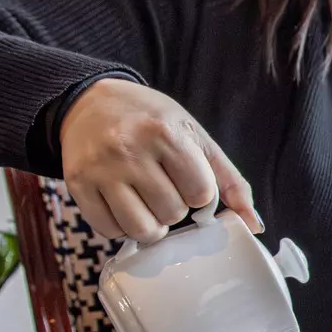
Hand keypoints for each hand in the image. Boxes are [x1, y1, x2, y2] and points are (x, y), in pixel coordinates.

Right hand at [58, 78, 259, 241]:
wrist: (90, 101)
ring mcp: (100, 169)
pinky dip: (122, 227)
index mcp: (165, 133)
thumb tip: (254, 224)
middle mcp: (129, 150)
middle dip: (175, 208)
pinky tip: (124, 205)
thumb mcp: (195, 136)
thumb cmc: (151, 120)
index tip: (189, 182)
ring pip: (141, 229)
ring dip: (152, 225)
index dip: (200, 194)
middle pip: (172, 213)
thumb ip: (229, 179)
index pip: (200, 193)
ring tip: (147, 202)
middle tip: (164, 187)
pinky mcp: (77, 185)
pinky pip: (108, 230)